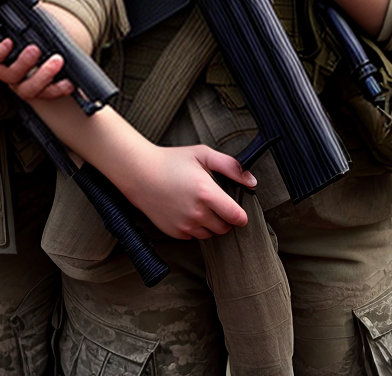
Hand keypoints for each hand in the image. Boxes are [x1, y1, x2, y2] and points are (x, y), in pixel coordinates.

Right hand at [0, 37, 74, 100]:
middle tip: (35, 49)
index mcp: (8, 61)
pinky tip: (68, 81)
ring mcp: (29, 88)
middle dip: (24, 62)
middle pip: (12, 75)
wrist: (60, 62)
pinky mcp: (45, 95)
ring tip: (57, 61)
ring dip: (44, 74)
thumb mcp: (35, 34)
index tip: (9, 41)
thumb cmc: (44, 44)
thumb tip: (30, 16)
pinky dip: (59, 88)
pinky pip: (49, 95)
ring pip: (29, 89)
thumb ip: (30, 31)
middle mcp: (16, 77)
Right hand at [121, 142, 255, 239]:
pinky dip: (195, 227)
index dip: (240, 214)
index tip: (237, 208)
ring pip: (210, 234)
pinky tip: (187, 210)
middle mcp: (197, 213)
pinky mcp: (175, 232)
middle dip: (225, 218)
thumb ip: (230, 166)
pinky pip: (194, 236)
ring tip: (200, 205)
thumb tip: (252, 181)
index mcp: (206, 193)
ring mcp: (185, 224)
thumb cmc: (171, 161)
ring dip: (211, 224)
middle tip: (216, 202)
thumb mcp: (202, 154)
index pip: (236, 217)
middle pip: (225, 228)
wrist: (139, 173)